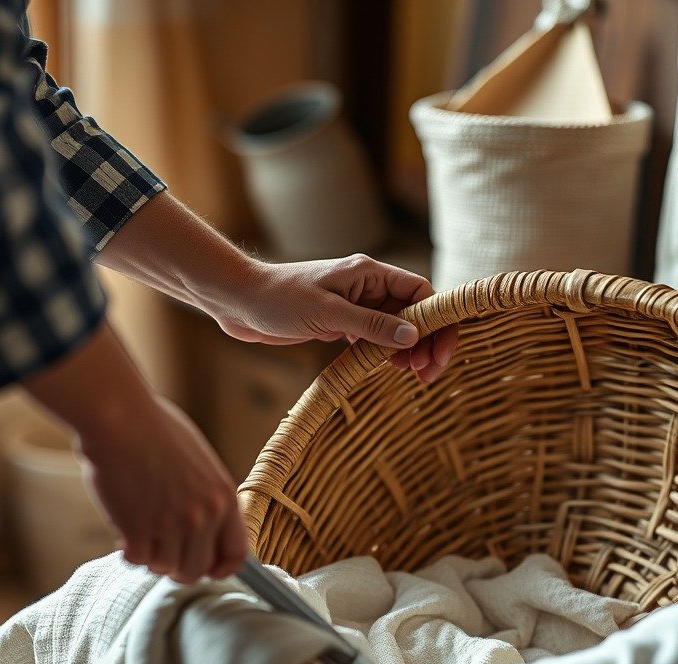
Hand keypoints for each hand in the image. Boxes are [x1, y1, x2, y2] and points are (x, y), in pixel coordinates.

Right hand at [77, 395, 246, 582]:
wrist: (119, 418)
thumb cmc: (154, 430)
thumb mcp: (200, 461)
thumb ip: (207, 495)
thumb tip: (205, 526)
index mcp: (224, 497)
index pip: (236, 553)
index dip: (222, 569)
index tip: (208, 570)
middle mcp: (203, 516)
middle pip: (197, 570)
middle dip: (179, 568)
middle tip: (163, 554)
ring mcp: (171, 525)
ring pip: (164, 567)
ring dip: (151, 554)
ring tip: (140, 529)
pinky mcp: (138, 530)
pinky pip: (137, 561)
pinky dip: (128, 550)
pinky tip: (123, 530)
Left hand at [216, 254, 458, 384]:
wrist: (239, 302)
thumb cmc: (278, 299)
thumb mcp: (328, 313)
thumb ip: (371, 325)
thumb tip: (412, 337)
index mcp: (369, 273)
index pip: (421, 293)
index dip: (437, 322)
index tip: (438, 354)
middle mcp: (367, 287)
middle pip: (413, 313)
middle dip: (426, 342)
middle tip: (427, 374)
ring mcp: (354, 305)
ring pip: (396, 328)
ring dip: (408, 350)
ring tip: (411, 375)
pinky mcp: (340, 323)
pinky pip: (374, 338)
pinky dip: (385, 354)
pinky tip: (388, 370)